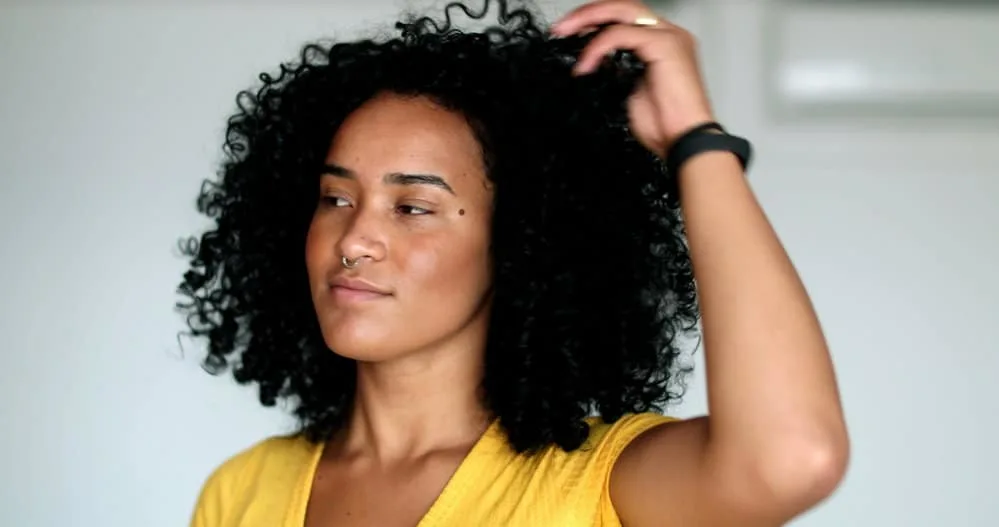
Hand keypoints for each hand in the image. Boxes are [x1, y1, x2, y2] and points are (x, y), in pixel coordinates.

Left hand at [551, 0, 714, 156]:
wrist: (683, 141)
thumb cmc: (662, 125)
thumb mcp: (628, 89)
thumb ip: (614, 68)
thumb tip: (590, 61)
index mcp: (661, 42)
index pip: (623, 18)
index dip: (594, 21)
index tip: (566, 34)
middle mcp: (668, 33)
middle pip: (621, 6)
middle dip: (586, 13)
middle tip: (560, 28)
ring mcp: (669, 35)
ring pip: (621, 11)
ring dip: (587, 19)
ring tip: (564, 34)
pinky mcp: (665, 44)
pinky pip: (621, 34)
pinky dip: (597, 47)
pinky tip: (585, 65)